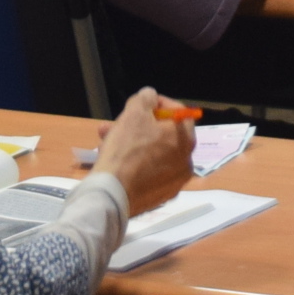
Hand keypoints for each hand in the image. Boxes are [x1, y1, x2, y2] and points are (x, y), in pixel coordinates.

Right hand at [93, 87, 195, 214]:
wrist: (113, 193)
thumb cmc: (127, 148)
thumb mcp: (135, 112)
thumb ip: (146, 98)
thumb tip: (150, 97)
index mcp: (186, 140)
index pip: (179, 113)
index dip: (158, 104)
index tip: (141, 104)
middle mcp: (186, 162)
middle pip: (163, 135)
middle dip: (138, 125)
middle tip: (117, 123)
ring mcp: (174, 183)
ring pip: (153, 154)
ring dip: (132, 144)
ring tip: (106, 140)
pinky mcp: (159, 197)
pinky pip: (148, 173)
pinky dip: (136, 165)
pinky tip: (116, 161)